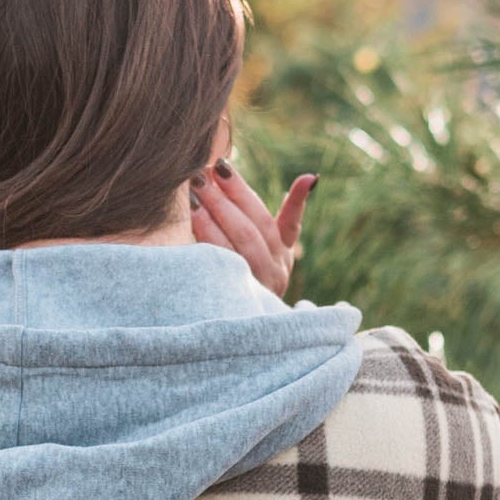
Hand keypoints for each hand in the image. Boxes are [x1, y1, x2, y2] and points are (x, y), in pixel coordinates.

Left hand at [189, 160, 319, 297]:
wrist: (258, 332)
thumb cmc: (264, 274)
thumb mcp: (280, 246)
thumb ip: (292, 213)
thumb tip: (310, 178)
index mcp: (284, 255)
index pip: (268, 217)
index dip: (245, 192)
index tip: (224, 167)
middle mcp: (274, 272)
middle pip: (250, 230)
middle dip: (225, 200)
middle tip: (201, 175)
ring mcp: (256, 287)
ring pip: (236, 248)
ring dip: (213, 219)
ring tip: (193, 195)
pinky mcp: (235, 300)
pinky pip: (220, 268)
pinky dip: (206, 243)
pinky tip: (190, 224)